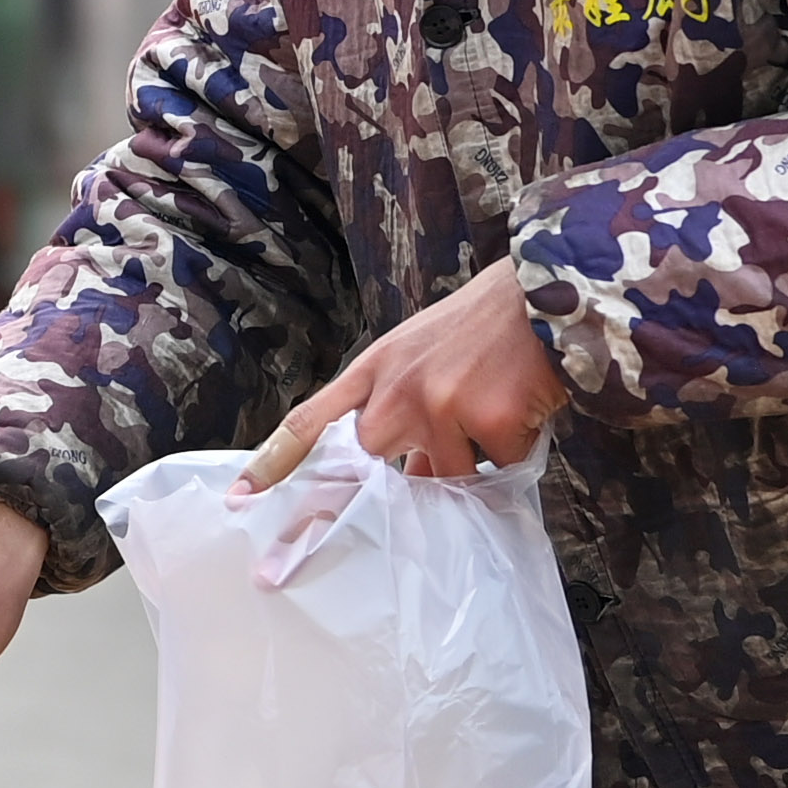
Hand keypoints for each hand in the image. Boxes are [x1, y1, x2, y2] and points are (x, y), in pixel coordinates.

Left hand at [256, 258, 571, 484]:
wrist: (545, 289)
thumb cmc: (484, 324)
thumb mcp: (422, 352)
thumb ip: (399, 406)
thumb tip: (404, 476)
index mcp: (375, 368)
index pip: (311, 420)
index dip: (274, 462)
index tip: (242, 498)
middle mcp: (396, 389)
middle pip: (373, 463)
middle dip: (393, 473)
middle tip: (409, 459)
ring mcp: (438, 406)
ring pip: (446, 477)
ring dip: (475, 458)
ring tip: (498, 407)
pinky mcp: (486, 421)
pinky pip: (499, 469)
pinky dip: (517, 450)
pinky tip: (525, 408)